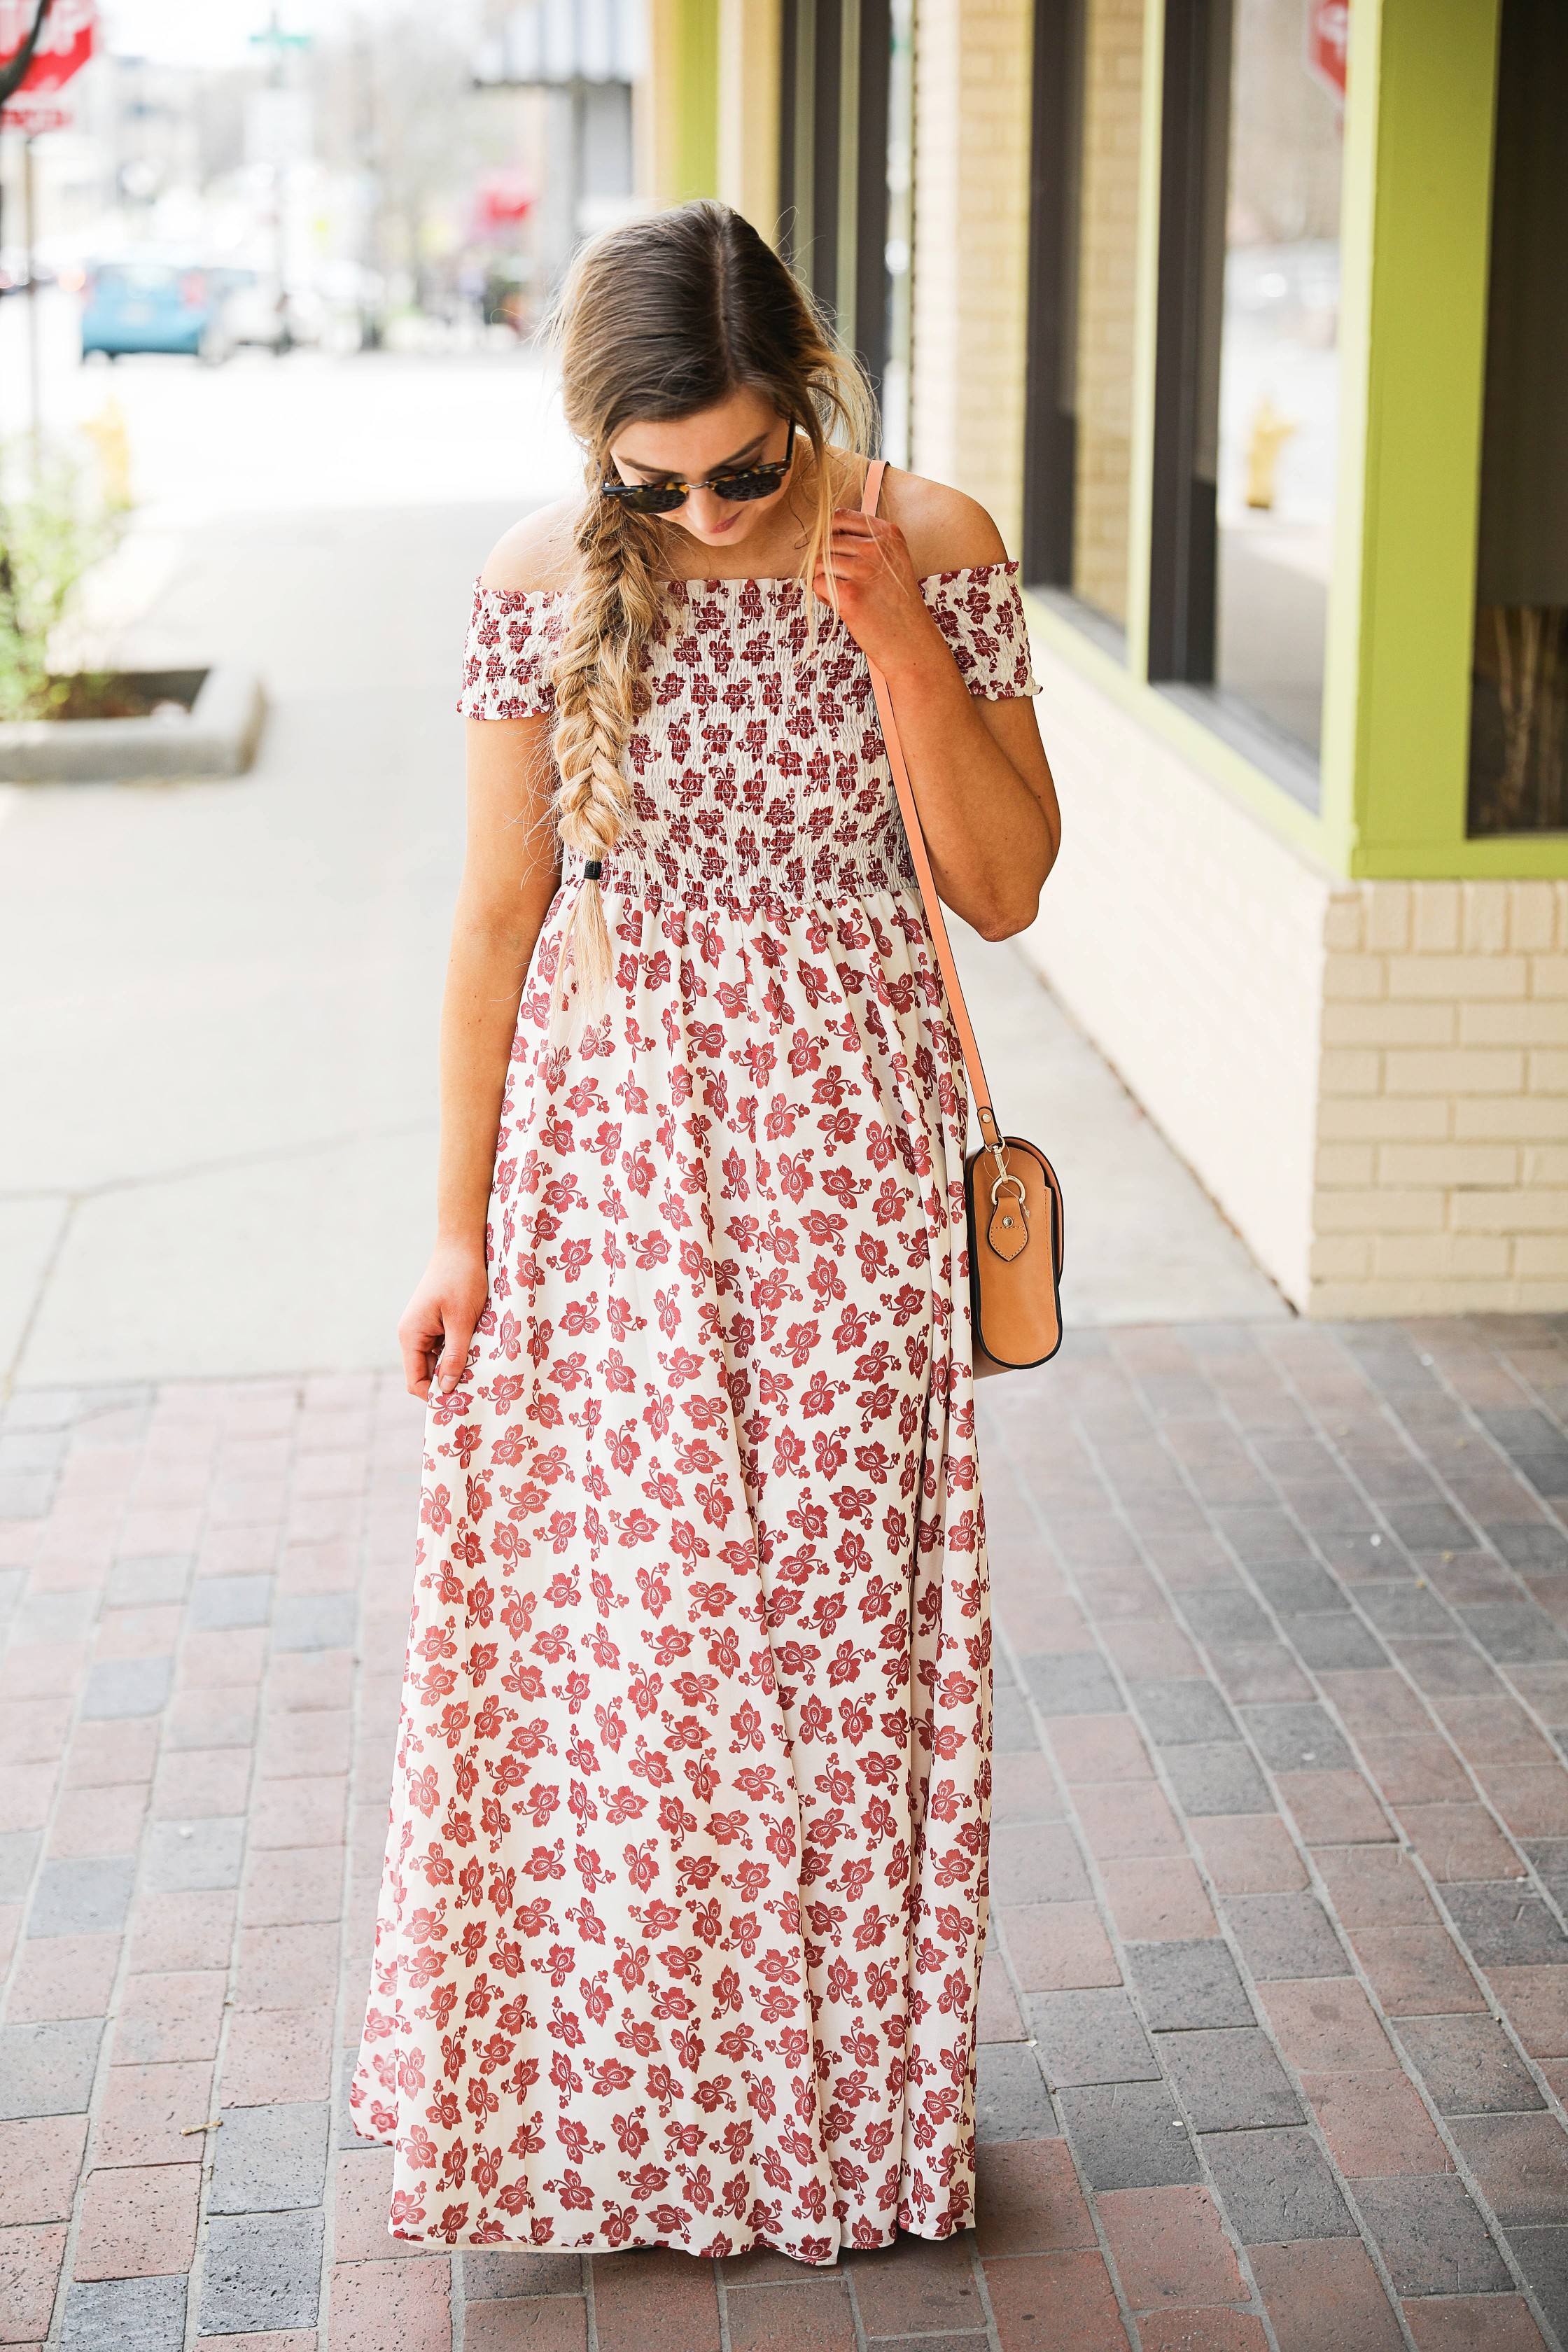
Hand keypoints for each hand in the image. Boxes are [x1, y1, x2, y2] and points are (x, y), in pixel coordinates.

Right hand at [399, 1238, 489, 1400]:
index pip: (416, 1381)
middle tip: (478, 1389)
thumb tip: (448, 1388)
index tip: (462, 1401)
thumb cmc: (461, 1278)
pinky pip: (446, 1346)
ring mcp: (425, 1328)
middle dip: (449, 1382)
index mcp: (411, 1335)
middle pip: (427, 1373)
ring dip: (457, 1365)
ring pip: (439, 1361)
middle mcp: (413, 1334)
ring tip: (481, 1368)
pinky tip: (479, 1350)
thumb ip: (455, 1355)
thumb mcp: (462, 1320)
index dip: (436, 1395)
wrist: (462, 1245)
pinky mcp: (437, 1321)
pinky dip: (460, 1351)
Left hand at [810, 508, 947, 681]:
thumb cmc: (896, 603)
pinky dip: (824, 597)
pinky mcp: (849, 595)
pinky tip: (843, 606)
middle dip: (828, 563)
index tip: (839, 553)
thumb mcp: (892, 561)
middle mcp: (877, 548)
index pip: (840, 517)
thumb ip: (864, 542)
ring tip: (846, 595)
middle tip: (848, 583)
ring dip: (825, 581)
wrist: (911, 641)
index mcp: (888, 534)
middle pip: (827, 541)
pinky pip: (816, 584)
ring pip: (818, 563)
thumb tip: (824, 531)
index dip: (831, 535)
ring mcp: (863, 571)